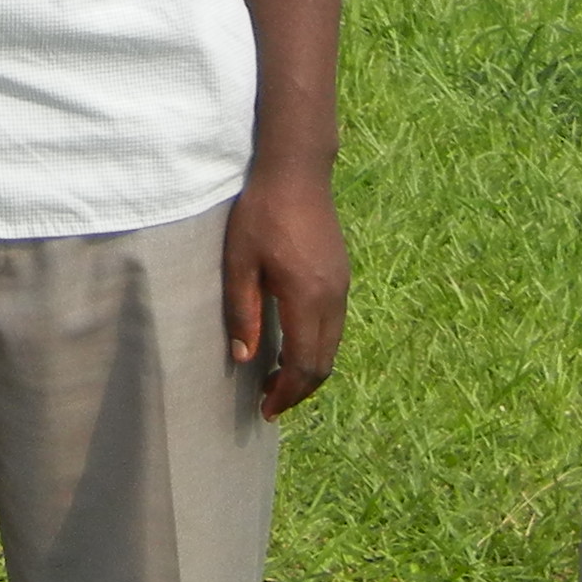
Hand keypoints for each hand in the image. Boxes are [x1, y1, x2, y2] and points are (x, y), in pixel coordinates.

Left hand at [224, 162, 346, 418]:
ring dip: (309, 371)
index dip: (286, 393)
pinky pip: (334, 327)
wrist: (296, 172)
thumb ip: (242, 312)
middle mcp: (332, 298)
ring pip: (332, 347)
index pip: (304, 365)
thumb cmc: (261, 213)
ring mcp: (341, 287)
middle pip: (323, 364)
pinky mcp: (341, 277)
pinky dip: (316, 348)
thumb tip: (245, 359)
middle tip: (270, 403)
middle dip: (298, 390)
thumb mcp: (239, 262)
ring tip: (278, 381)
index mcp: (307, 298)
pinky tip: (292, 346)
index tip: (265, 409)